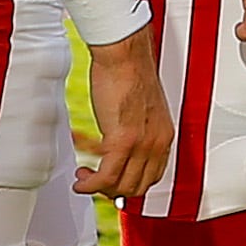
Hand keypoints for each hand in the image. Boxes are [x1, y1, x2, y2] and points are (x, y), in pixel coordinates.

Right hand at [78, 32, 170, 203]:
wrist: (125, 56)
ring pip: (121, 186)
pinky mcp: (122, 140)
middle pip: (137, 187)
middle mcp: (157, 143)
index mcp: (164, 136)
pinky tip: (81, 183)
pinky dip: (91, 185)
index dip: (131, 184)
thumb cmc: (130, 72)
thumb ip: (138, 129)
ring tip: (84, 179)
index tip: (114, 181)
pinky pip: (106, 176)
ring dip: (99, 189)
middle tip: (95, 181)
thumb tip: (122, 144)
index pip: (153, 176)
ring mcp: (141, 144)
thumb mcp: (143, 109)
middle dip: (113, 190)